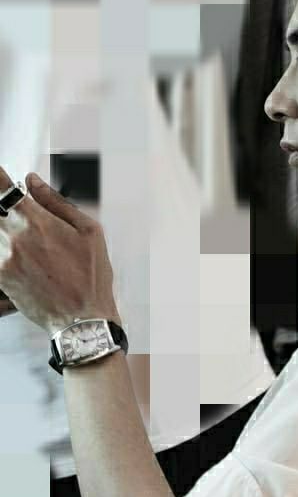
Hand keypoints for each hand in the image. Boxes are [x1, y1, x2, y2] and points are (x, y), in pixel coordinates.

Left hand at [0, 168, 118, 336]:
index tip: (0, 175)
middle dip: (2, 206)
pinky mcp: (0, 278)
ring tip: (31, 242)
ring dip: (4, 228)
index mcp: (35, 221)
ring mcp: (2, 260)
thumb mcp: (89, 231)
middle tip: (20, 216)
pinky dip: (4, 249)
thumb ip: (57, 203)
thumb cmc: (90, 277)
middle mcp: (13, 238)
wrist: (82, 321)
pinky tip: (24, 256)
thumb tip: (33, 182)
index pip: (2, 187)